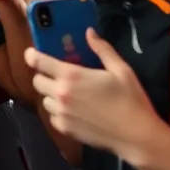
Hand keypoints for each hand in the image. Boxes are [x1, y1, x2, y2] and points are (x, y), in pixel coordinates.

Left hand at [27, 28, 166, 157]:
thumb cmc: (131, 100)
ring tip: (69, 95)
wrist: (137, 136)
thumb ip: (102, 49)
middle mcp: (60, 93)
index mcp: (70, 75)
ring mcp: (61, 113)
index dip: (32, 55)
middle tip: (59, 77)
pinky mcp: (64, 129)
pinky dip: (58, 113)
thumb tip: (89, 32)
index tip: (33, 54)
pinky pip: (52, 116)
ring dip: (51, 95)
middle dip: (44, 76)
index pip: (37, 61)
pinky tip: (74, 112)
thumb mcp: (121, 70)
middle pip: (37, 80)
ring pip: (43, 99)